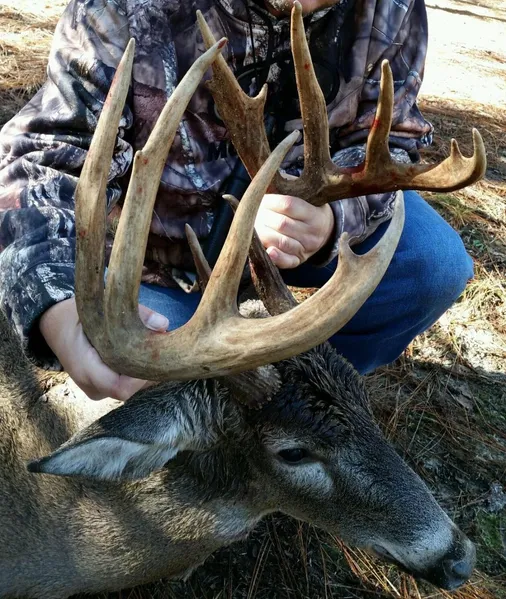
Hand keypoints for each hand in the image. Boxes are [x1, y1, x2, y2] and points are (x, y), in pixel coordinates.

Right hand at [39, 298, 167, 400]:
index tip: (153, 352)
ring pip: (132, 387)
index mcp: (83, 367)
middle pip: (131, 388)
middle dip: (149, 368)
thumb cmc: (75, 316)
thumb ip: (132, 314)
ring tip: (153, 345)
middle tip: (161, 345)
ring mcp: (98, 390)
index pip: (120, 387)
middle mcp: (91, 385)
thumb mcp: (98, 308)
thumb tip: (163, 324)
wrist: (56, 327)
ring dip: (146, 368)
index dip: (141, 375)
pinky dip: (140, 369)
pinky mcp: (105, 387)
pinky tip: (145, 351)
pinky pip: (128, 384)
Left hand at [255, 194, 334, 267]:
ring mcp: (306, 248)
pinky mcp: (298, 260)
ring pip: (282, 241)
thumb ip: (289, 190)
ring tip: (254, 227)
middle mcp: (312, 232)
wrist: (325, 231)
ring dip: (263, 234)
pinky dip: (276, 257)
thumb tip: (267, 178)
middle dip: (262, 218)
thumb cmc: (307, 209)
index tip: (260, 200)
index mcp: (314, 214)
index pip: (288, 205)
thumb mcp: (306, 197)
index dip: (269, 201)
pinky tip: (268, 250)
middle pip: (282, 224)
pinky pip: (287, 261)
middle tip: (253, 214)